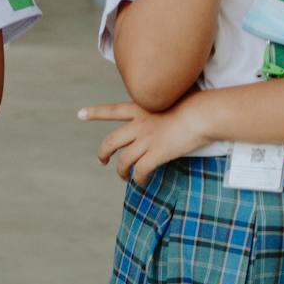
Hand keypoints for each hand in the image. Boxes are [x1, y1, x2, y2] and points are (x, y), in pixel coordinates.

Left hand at [81, 96, 211, 185]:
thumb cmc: (196, 106)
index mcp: (142, 109)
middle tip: (102, 161)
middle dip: (102, 153)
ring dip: (121, 172)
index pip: (113, 110)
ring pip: (123, 161)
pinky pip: (140, 171)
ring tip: (124, 177)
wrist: (204, 113)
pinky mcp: (155, 154)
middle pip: (110, 142)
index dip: (95, 113)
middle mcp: (139, 124)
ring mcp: (146, 140)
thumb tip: (165, 120)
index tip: (80, 114)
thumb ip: (161, 111)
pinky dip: (138, 179)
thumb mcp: (172, 102)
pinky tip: (140, 182)